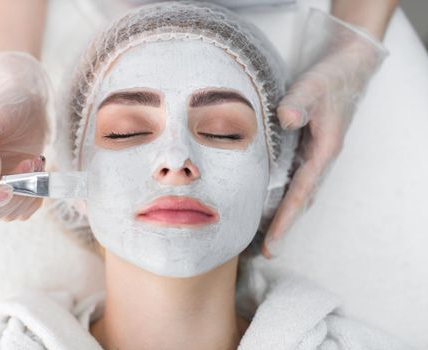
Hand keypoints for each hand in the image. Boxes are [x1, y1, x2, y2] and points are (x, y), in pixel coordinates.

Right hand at [0, 52, 49, 221]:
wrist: (30, 107)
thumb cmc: (5, 109)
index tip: (6, 191)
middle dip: (12, 194)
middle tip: (28, 163)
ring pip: (8, 214)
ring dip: (28, 191)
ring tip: (34, 161)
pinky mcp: (17, 193)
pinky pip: (25, 211)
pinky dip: (37, 195)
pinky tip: (39, 172)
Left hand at [262, 9, 387, 257]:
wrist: (346, 68)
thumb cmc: (331, 79)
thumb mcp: (315, 85)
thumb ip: (300, 101)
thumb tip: (288, 118)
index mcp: (324, 152)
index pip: (301, 193)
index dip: (285, 219)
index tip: (270, 243)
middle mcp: (320, 160)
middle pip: (301, 201)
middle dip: (284, 227)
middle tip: (265, 252)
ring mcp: (315, 156)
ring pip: (299, 193)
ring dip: (283, 215)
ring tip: (263, 236)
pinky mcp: (308, 149)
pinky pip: (295, 180)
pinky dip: (283, 196)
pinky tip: (267, 202)